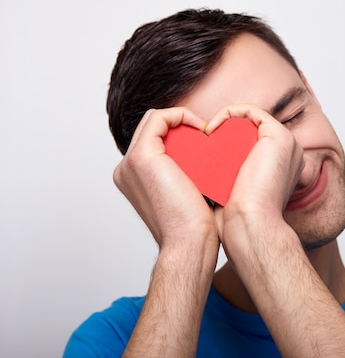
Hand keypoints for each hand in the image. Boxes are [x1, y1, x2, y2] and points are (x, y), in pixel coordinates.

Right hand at [113, 107, 217, 251]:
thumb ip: (182, 176)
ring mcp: (130, 162)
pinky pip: (159, 118)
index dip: (177, 133)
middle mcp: (125, 169)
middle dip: (179, 124)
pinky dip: (180, 115)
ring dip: (180, 119)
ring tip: (205, 131)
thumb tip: (201, 164)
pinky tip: (201, 127)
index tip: (204, 140)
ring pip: (154, 121)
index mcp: (132, 178)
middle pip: (152, 129)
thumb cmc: (192, 226)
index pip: (152, 141)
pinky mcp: (142, 157)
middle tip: (206, 133)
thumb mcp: (185, 194)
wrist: (188, 241)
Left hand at [204, 104, 303, 258]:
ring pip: (251, 119)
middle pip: (252, 129)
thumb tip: (205, 170)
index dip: (228, 139)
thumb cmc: (239, 217)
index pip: (254, 141)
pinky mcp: (279, 135)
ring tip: (204, 133)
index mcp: (282, 166)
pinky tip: (210, 128)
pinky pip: (251, 110)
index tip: (202, 148)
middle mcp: (288, 153)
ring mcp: (287, 143)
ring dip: (225, 121)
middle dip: (226, 129)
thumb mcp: (233, 191)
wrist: (251, 224)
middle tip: (200, 138)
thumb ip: (228, 178)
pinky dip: (229, 112)